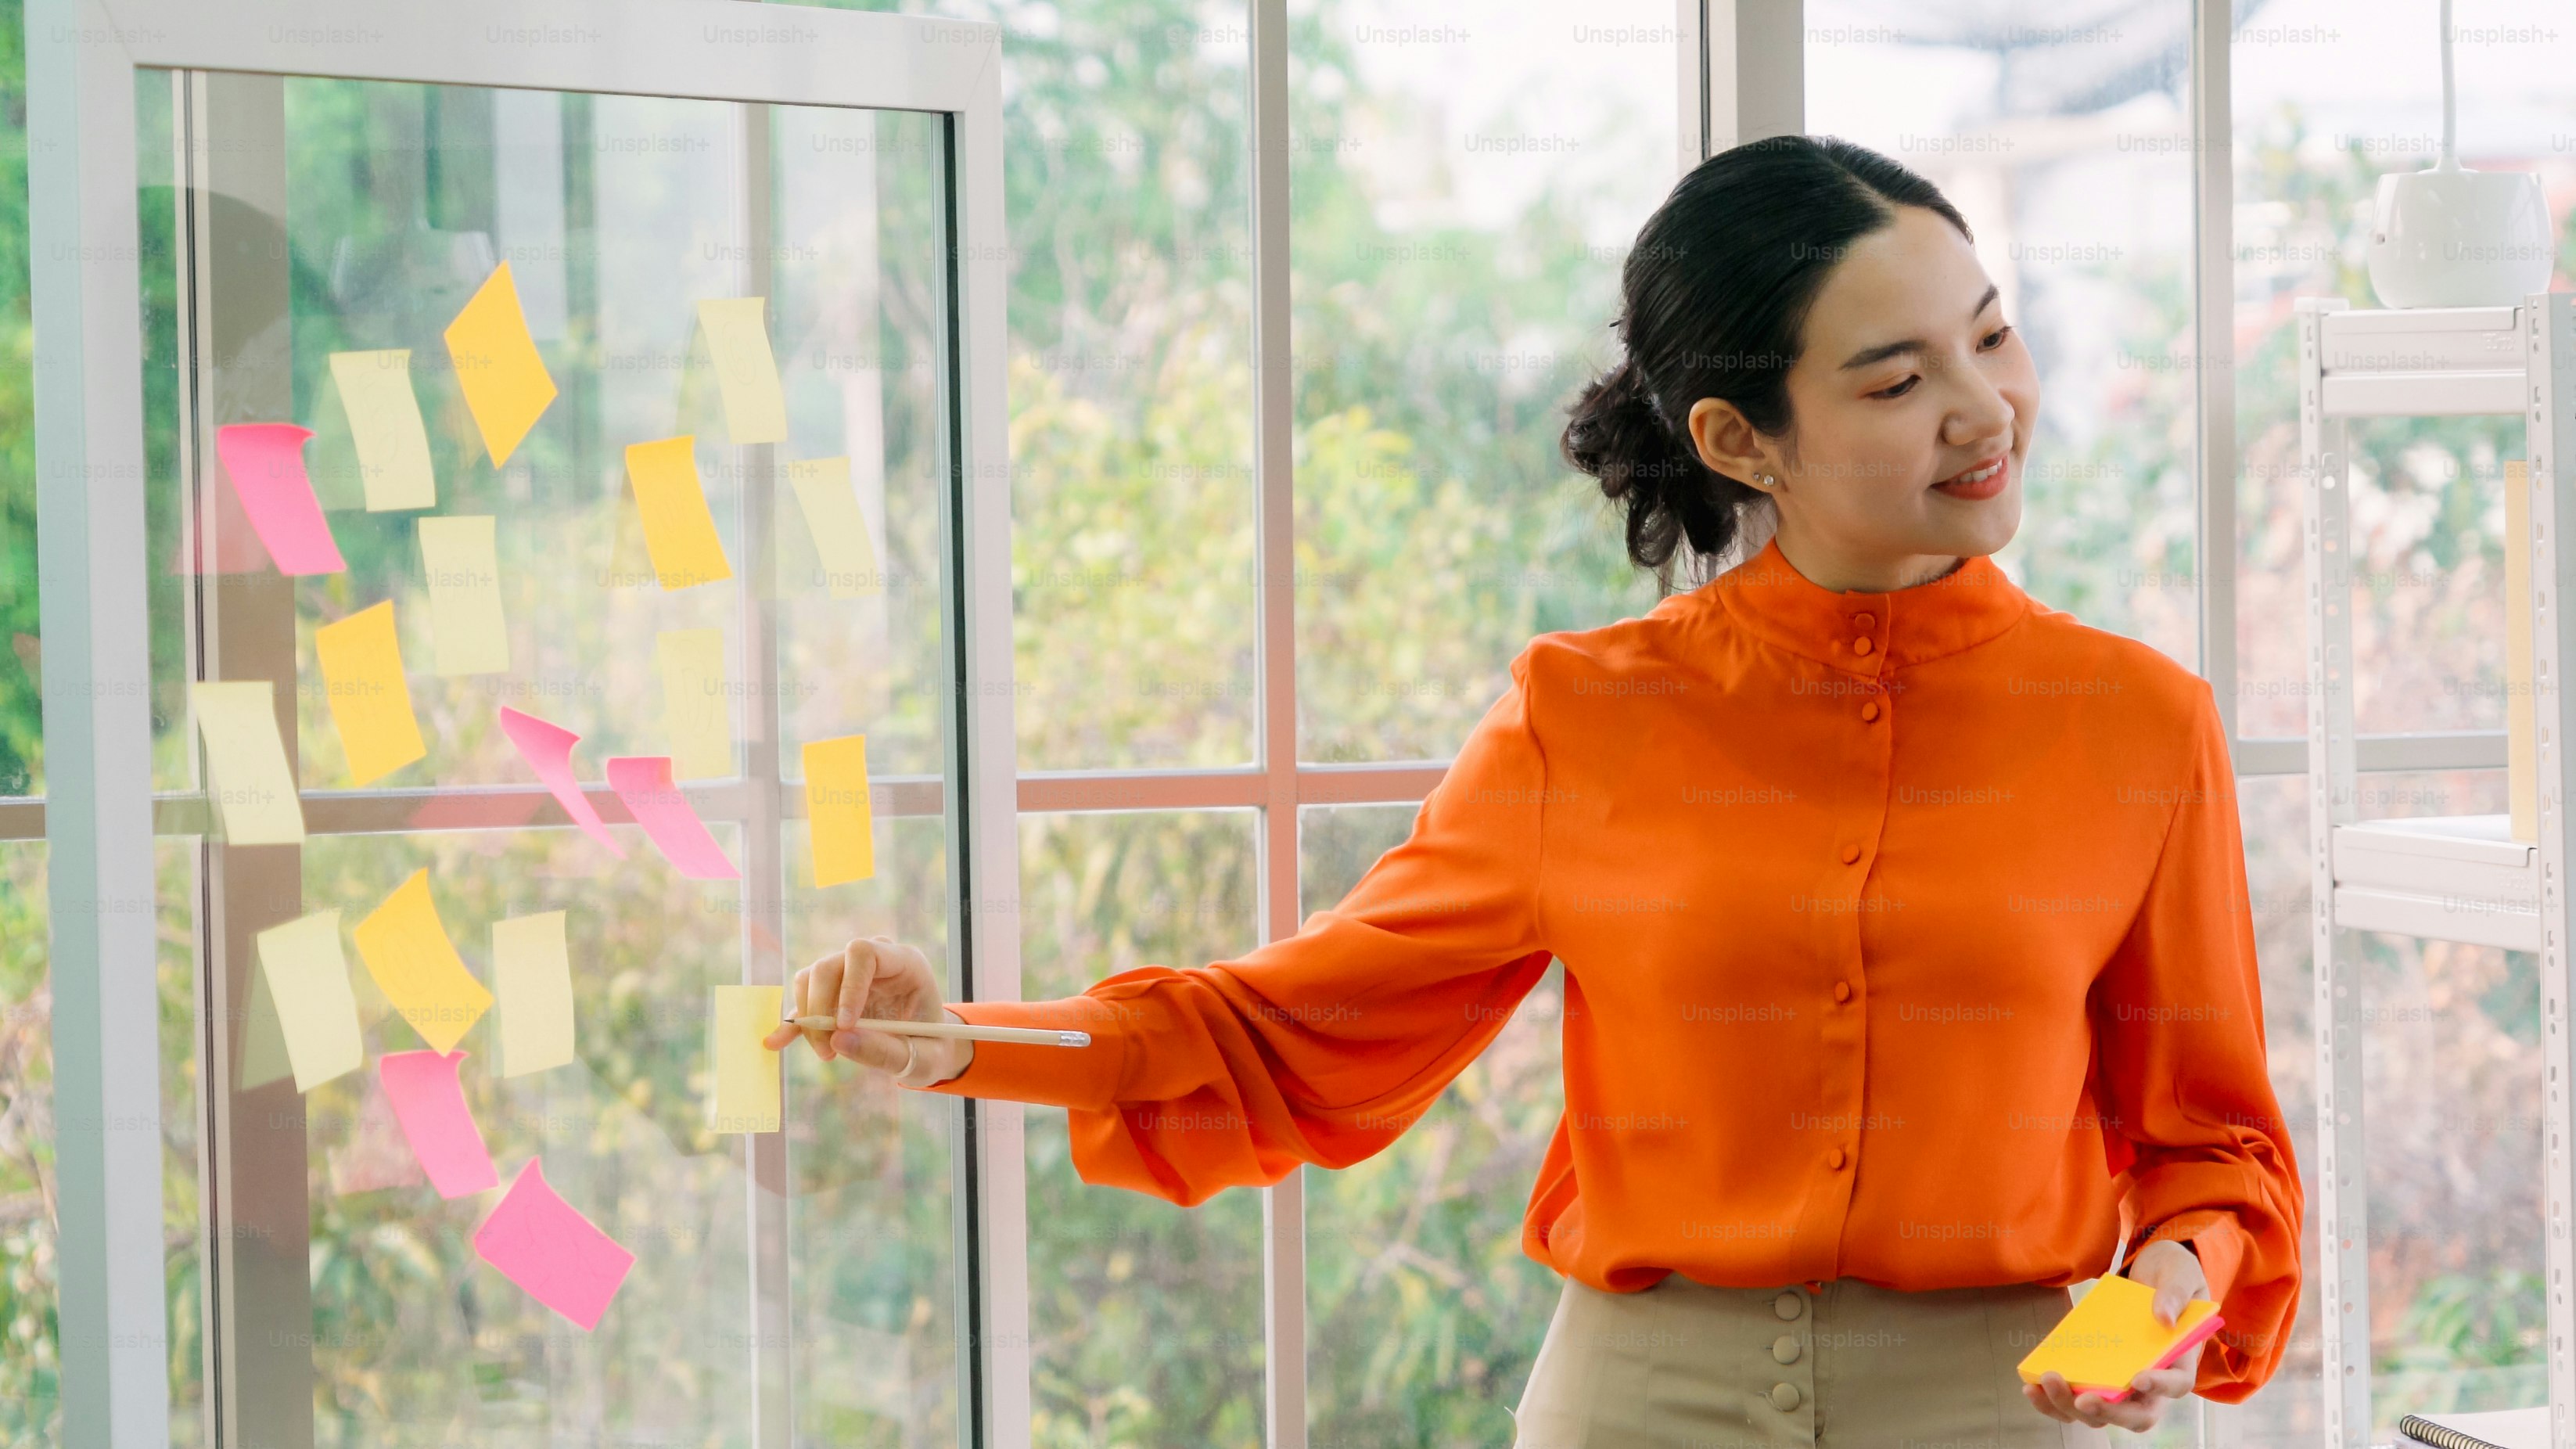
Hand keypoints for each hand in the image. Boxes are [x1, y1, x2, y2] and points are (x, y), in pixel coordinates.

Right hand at [759, 936, 973, 1085]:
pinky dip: (792, 1022)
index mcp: (905, 963)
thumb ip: (887, 1051)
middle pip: (829, 966)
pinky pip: (803, 999)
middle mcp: (874, 960)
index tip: (844, 1024)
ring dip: (809, 1018)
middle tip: (829, 1050)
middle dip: (821, 1009)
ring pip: (810, 980)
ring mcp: (850, 973)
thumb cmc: (932, 1048)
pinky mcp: (832, 992)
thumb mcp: (923, 1058)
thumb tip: (837, 1040)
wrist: (927, 1047)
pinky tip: (776, 1043)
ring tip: (827, 1053)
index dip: (849, 985)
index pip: (865, 953)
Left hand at [2022, 1238, 2208, 1433]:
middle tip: (2083, 1398)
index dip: (2159, 1387)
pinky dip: (2054, 1399)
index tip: (2138, 1378)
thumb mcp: (2181, 1275)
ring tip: (2045, 1383)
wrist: (2149, 1275)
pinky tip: (2031, 1385)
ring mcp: (2121, 1385)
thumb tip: (2164, 1318)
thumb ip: (2175, 1293)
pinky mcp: (2096, 1378)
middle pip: (2135, 1415)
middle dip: (2108, 1410)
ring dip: (2071, 1406)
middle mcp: (2152, 1384)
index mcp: (2179, 1362)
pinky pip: (2076, 1399)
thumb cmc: (2171, 1278)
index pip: (2176, 1385)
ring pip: (2101, 1413)